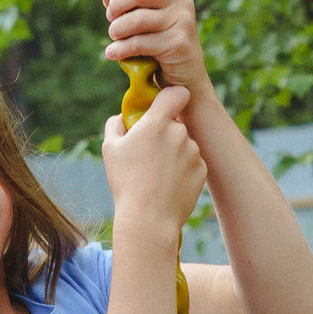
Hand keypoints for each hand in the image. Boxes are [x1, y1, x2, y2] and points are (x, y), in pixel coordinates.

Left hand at [97, 0, 212, 99]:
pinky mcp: (179, 43)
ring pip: (138, 19)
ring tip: (112, 38)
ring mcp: (183, 21)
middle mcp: (181, 0)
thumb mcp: (137, 23)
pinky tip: (113, 53)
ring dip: (118, 29)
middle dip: (118, 4)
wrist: (183, 83)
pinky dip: (122, 49)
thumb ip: (120, 3)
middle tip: (109, 17)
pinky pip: (141, 42)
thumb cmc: (158, 49)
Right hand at [101, 82, 207, 237]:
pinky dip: (184, 170)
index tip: (166, 105)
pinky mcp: (202, 170)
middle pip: (177, 124)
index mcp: (157, 123)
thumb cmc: (126, 184)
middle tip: (151, 154)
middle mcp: (179, 133)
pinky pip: (193, 163)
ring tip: (159, 175)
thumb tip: (122, 117)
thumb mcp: (110, 150)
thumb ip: (115, 125)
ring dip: (175, 153)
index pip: (176, 93)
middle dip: (167, 133)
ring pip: (185, 145)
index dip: (173, 97)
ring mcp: (193, 152)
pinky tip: (169, 185)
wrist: (149, 220)